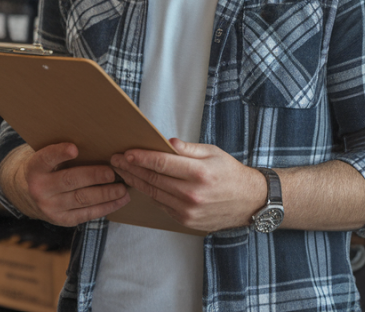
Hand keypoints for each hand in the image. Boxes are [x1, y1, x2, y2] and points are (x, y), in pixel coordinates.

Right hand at [9, 142, 130, 226]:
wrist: (30, 193)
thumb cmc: (50, 166)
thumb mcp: (48, 156)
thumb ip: (63, 150)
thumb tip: (97, 138)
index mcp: (35, 168)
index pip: (46, 158)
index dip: (59, 153)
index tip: (74, 148)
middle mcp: (39, 189)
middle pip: (69, 181)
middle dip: (93, 177)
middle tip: (112, 173)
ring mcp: (50, 207)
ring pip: (81, 199)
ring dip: (105, 194)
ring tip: (123, 188)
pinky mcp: (62, 220)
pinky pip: (87, 214)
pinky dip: (106, 207)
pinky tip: (121, 200)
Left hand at [111, 138, 265, 232]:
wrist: (248, 201)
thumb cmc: (230, 173)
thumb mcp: (213, 152)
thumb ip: (188, 149)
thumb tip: (166, 142)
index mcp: (199, 173)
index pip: (162, 163)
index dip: (142, 157)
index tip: (127, 152)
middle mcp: (192, 194)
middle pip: (153, 179)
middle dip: (132, 168)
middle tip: (116, 160)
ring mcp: (188, 211)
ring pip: (153, 193)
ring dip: (135, 181)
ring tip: (123, 171)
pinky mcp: (186, 221)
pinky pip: (161, 205)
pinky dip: (150, 194)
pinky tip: (141, 184)